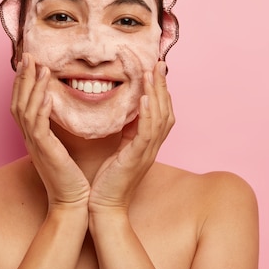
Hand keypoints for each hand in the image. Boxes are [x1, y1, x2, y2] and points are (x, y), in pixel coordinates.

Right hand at [11, 53, 89, 208]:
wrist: (73, 203)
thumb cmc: (72, 177)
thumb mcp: (63, 147)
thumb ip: (59, 129)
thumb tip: (65, 111)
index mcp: (34, 136)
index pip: (22, 103)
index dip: (24, 82)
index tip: (30, 63)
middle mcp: (30, 138)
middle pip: (18, 101)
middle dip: (22, 77)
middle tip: (28, 55)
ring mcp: (35, 145)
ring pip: (25, 110)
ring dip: (32, 87)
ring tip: (40, 67)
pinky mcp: (44, 152)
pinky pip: (37, 126)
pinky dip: (40, 108)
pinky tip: (47, 94)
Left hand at [88, 61, 174, 212]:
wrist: (104, 206)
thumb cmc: (108, 180)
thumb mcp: (120, 149)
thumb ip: (127, 130)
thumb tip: (127, 110)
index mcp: (148, 142)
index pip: (160, 110)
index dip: (159, 89)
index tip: (154, 68)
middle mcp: (152, 145)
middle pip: (165, 109)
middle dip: (162, 85)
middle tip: (157, 62)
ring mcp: (147, 152)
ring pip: (159, 117)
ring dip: (156, 93)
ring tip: (151, 72)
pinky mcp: (137, 158)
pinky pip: (146, 133)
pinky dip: (146, 114)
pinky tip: (144, 99)